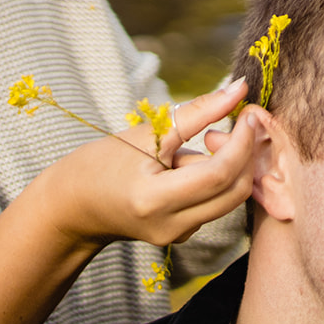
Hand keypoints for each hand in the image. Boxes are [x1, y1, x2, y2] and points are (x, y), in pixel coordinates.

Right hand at [37, 80, 258, 249]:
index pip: (218, 174)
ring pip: (230, 199)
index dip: (241, 143)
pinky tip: (190, 165)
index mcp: (154, 200)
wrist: (75, 206)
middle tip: (239, 123)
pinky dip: (217, 179)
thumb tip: (239, 87)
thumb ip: (197, 112)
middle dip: (245, 154)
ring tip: (198, 144)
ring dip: (230, 166)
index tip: (248, 114)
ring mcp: (178, 236)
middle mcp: (170, 226)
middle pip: (234, 191)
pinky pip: (216, 204)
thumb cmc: (104, 162)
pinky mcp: (183, 236)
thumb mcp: (148, 132)